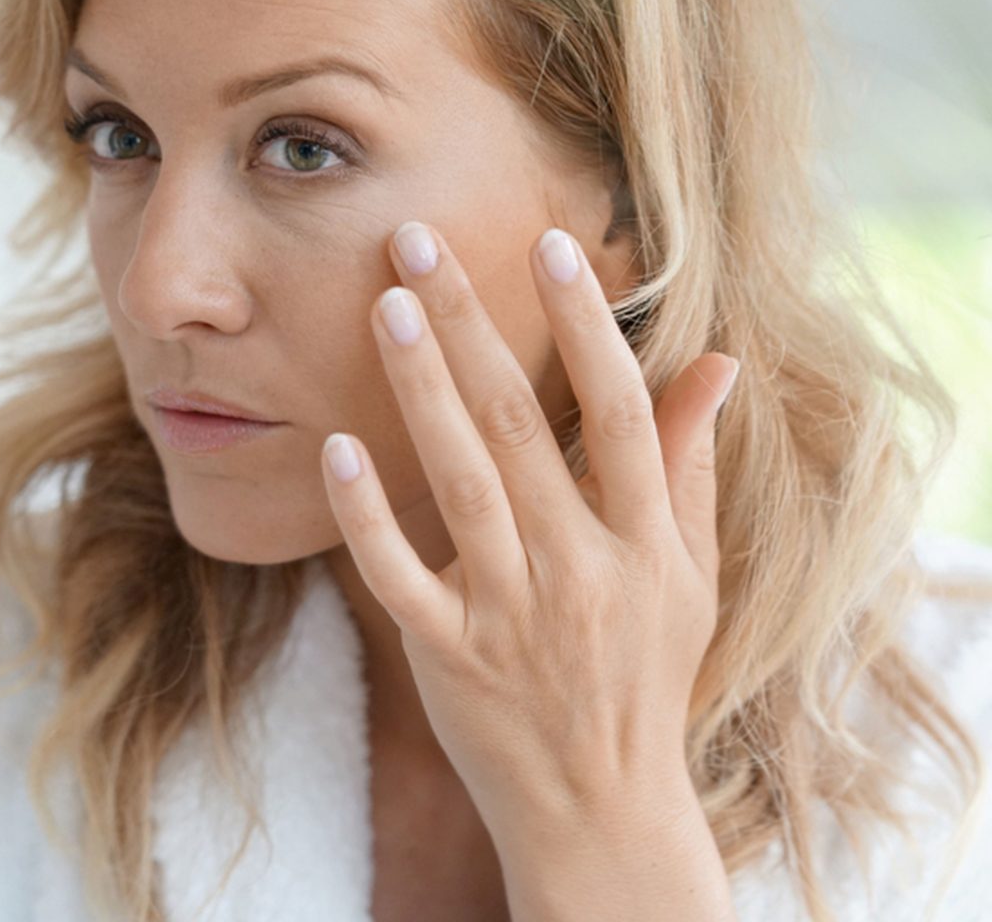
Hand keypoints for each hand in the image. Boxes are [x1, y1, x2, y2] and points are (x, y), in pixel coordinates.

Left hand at [319, 220, 738, 850]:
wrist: (601, 809)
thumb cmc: (647, 671)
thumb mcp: (691, 573)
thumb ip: (693, 464)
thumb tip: (718, 362)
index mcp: (648, 540)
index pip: (618, 409)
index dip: (585, 323)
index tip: (547, 243)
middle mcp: (584, 568)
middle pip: (520, 425)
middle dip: (469, 324)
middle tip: (417, 242)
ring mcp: (513, 615)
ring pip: (462, 483)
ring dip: (422, 389)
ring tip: (385, 306)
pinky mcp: (452, 657)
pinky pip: (401, 577)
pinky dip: (367, 515)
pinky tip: (334, 448)